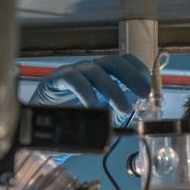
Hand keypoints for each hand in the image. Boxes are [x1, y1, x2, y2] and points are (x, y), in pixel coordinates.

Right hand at [30, 54, 150, 125]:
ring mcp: (72, 72)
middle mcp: (89, 69)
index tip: (150, 86)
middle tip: (144, 94)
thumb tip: (136, 106)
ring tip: (124, 109)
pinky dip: (86, 92)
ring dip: (114, 90)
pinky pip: (72, 79)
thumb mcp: (101, 117)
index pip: (124, 62)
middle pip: (114, 62)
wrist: (39, 128)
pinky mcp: (55, 80)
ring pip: (96, 72)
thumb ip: (117, 111)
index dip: (138, 70)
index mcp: (102, 74)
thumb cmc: (71, 120)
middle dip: (132, 76)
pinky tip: (94, 106)